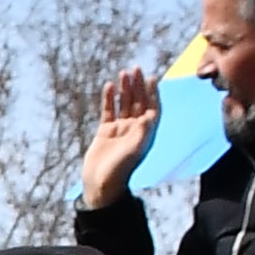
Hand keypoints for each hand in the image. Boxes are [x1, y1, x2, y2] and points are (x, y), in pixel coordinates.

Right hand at [77, 64, 157, 208]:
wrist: (100, 185)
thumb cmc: (119, 171)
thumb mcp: (133, 151)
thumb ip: (142, 132)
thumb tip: (150, 115)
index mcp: (146, 134)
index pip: (152, 108)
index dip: (153, 93)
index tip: (151, 77)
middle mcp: (135, 130)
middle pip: (138, 102)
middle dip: (138, 86)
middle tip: (135, 69)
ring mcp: (120, 130)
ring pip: (124, 104)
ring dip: (125, 89)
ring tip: (123, 73)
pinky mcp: (105, 132)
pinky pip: (108, 111)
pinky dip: (109, 99)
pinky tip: (109, 86)